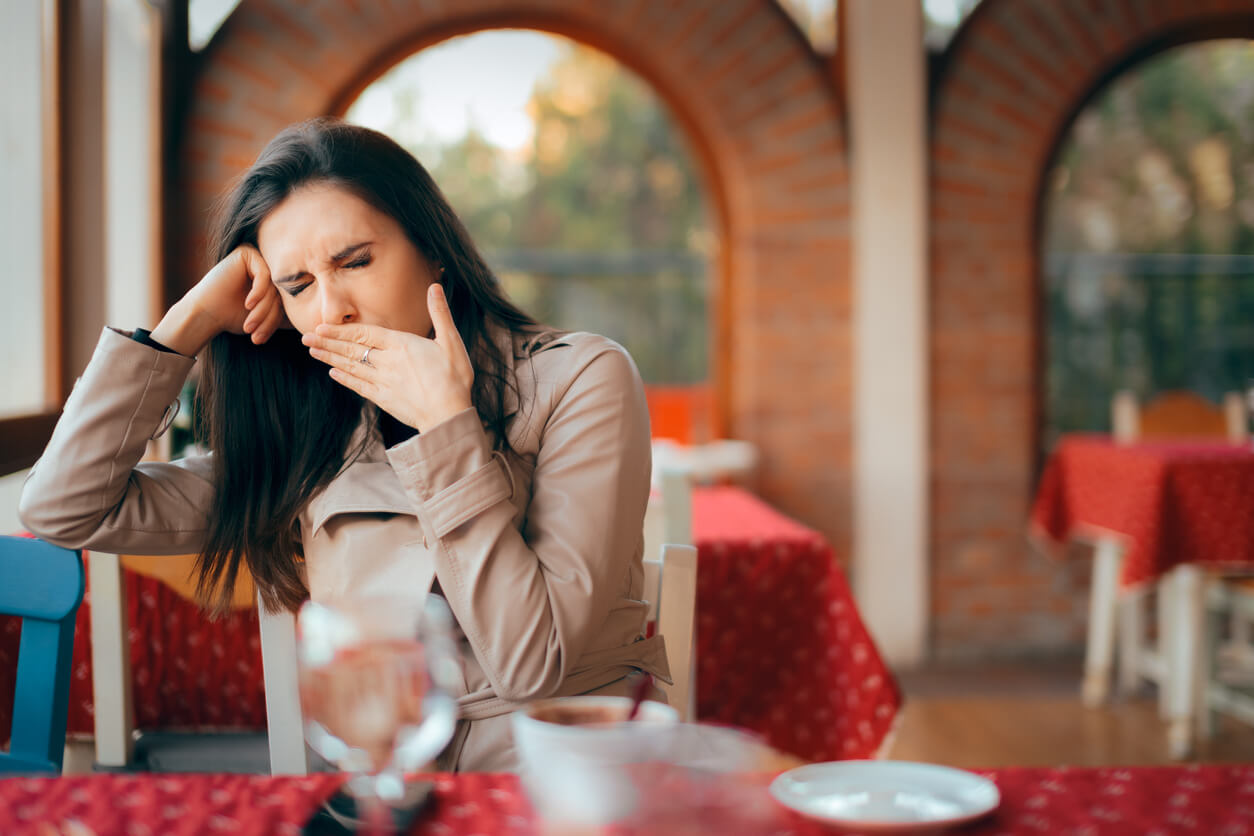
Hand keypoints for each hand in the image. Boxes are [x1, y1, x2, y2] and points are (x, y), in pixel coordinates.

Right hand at [151, 245, 285, 354]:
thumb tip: (316, 323)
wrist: (205, 313)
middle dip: (269, 317)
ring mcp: (258, 258)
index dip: (277, 321)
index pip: (287, 300)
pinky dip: (258, 292)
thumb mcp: (267, 319)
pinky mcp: (247, 253)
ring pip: (273, 286)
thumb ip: (287, 316)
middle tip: (257, 336)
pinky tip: (247, 304)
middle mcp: (268, 266)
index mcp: (275, 280)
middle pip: (281, 293)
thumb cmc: (233, 317)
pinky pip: (264, 275)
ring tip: (250, 326)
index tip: (262, 338)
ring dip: (263, 310)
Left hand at [303, 284, 474, 431]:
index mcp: (402, 345)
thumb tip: (435, 286)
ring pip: (351, 367)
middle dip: (327, 343)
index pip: (364, 333)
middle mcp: (387, 362)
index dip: (341, 330)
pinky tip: (333, 373)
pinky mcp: (384, 399)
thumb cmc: (455, 378)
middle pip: (352, 349)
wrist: (449, 414)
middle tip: (306, 338)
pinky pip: (359, 386)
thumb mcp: (452, 342)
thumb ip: (440, 313)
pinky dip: (345, 379)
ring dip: (330, 358)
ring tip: (313, 352)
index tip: (321, 326)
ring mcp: (384, 382)